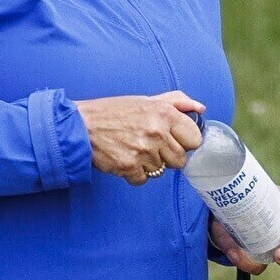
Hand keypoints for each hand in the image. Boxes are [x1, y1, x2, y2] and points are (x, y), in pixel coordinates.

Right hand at [78, 92, 203, 184]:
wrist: (80, 126)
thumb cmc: (112, 112)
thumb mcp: (145, 100)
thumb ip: (176, 102)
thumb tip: (200, 108)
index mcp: (164, 113)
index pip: (195, 139)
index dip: (185, 141)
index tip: (175, 140)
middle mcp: (157, 132)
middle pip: (181, 159)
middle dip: (168, 155)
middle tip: (150, 145)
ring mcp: (144, 151)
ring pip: (162, 170)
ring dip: (150, 164)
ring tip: (133, 149)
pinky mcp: (130, 167)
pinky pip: (144, 179)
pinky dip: (135, 174)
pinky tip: (125, 159)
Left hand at [212, 186, 279, 272]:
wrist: (221, 214)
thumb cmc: (240, 198)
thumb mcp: (241, 192)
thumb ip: (237, 199)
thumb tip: (231, 209)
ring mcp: (278, 247)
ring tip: (278, 255)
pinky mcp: (261, 259)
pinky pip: (259, 266)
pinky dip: (248, 262)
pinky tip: (238, 254)